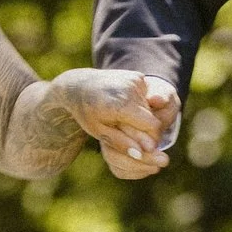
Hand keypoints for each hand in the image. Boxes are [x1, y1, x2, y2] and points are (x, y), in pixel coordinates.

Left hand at [62, 71, 178, 180]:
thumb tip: (141, 154)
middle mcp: (131, 89)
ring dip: (143, 119)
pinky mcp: (137, 76)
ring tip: (122, 120)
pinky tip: (124, 107)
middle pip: (152, 118)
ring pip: (151, 109)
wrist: (79, 85)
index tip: (142, 148)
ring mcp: (135, 80)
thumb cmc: (87, 112)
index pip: (152, 126)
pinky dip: (140, 107)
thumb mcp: (99, 131)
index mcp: (121, 104)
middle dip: (146, 130)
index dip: (150, 139)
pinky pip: (146, 98)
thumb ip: (121, 143)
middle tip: (126, 133)